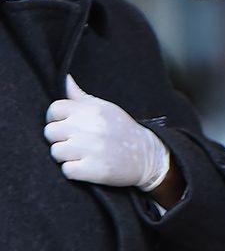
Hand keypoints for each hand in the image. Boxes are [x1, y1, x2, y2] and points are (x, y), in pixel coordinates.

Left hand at [44, 73, 171, 189]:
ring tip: (79, 156)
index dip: (55, 119)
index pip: (54, 110)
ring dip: (65, 157)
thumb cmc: (123, 131)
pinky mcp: (94, 170)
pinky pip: (66, 170)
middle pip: (50, 132)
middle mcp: (88, 128)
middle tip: (73, 143)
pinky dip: (73, 171)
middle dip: (59, 139)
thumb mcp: (105, 108)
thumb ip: (80, 97)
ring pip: (56, 152)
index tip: (65, 126)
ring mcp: (90, 150)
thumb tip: (65, 79)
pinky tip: (84, 167)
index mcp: (90, 111)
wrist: (148, 156)